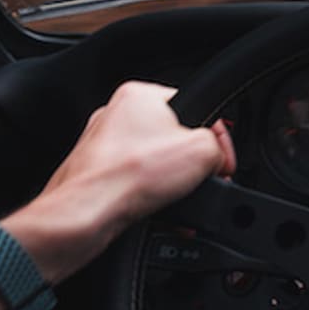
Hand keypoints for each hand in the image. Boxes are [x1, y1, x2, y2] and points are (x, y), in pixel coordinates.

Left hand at [8, 81, 235, 283]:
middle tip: (204, 181)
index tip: (223, 161)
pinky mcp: (94, 174)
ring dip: (172, 184)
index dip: (217, 138)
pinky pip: (135, 183)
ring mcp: (101, 146)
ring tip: (178, 198)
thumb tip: (215, 159)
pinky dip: (151, 197)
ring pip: (154, 163)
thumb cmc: (128, 176)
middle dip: (193, 164)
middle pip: (174, 137)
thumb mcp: (202, 151)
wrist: (85, 214)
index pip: (196, 107)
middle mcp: (116, 115)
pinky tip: (160, 210)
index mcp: (139, 95)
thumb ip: (217, 146)